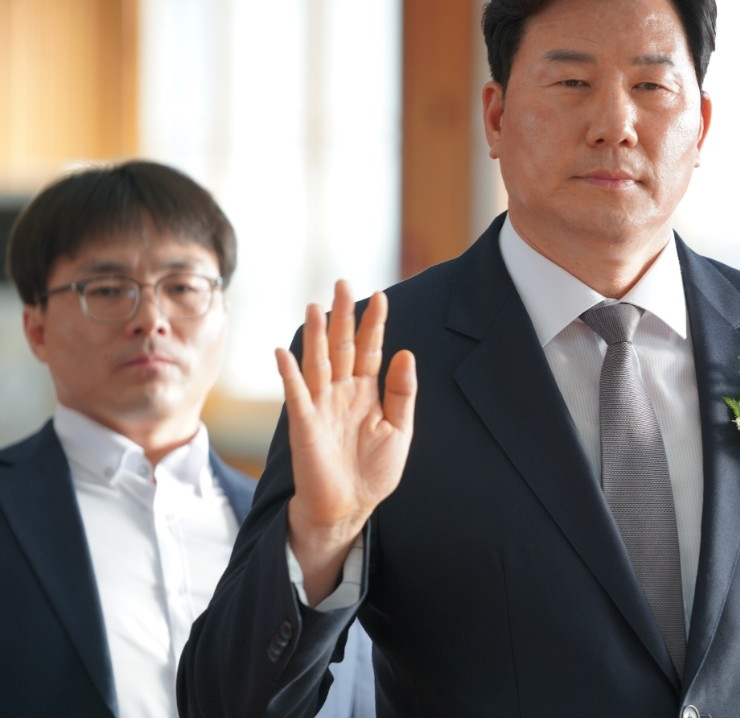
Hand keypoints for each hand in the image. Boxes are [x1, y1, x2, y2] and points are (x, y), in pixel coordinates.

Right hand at [276, 279, 416, 601]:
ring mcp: (321, 405)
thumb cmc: (374, 471)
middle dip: (343, 316)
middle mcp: (342, 393)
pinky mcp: (304, 423)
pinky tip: (283, 351)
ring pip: (317, 362)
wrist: (349, 507)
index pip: (370, 350)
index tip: (382, 296)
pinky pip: (296, 393)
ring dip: (315, 334)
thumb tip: (406, 353)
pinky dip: (289, 373)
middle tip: (344, 283)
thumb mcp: (399, 429)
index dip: (374, 325)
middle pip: (341, 346)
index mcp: (367, 393)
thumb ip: (402, 392)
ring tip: (316, 306)